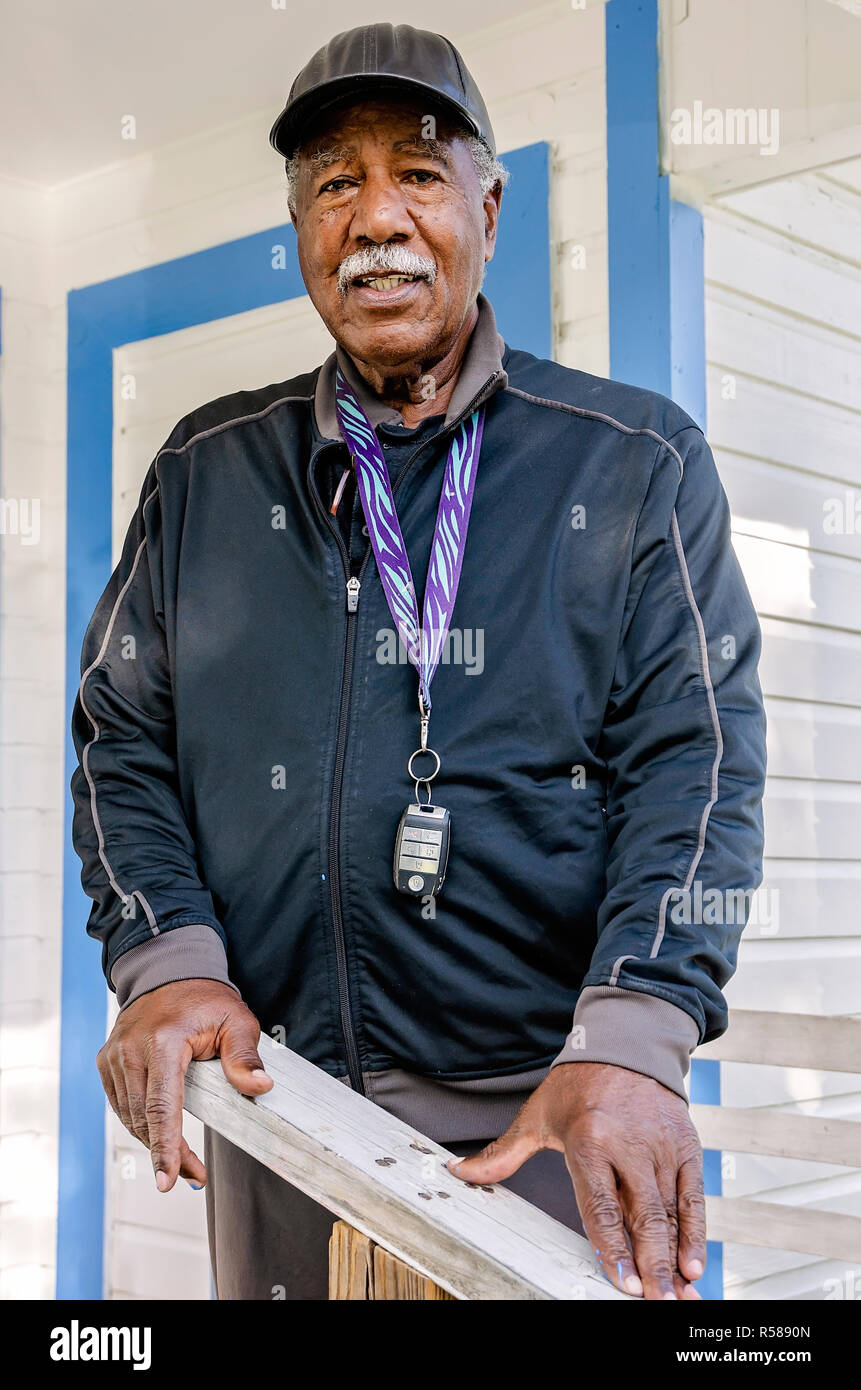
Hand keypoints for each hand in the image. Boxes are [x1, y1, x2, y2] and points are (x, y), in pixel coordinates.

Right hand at [97, 979, 272, 1192]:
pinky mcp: (107, 1062)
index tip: (168, 1179)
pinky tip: (158, 1135)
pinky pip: (121, 1104)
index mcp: (164, 1041)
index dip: (165, 1147)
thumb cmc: (205, 999)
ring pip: (130, 1116)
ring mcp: (115, 1056)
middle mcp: (132, 1049)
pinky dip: (139, 1124)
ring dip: (153, 1142)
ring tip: (180, 1162)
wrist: (169, 972)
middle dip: (167, 1153)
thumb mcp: (237, 1020)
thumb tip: (260, 1088)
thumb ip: (245, 1056)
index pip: (162, 1105)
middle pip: (144, 1118)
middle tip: (192, 1175)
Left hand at [447, 1061, 704, 1299]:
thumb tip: (461, 1173)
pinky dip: (696, 1232)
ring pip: (669, 1213)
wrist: (626, 1044)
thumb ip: (503, 1152)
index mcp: (588, 1140)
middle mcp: (628, 1145)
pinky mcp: (685, 1146)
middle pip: (641, 1216)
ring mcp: (660, 1147)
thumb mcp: (538, 1115)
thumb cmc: (578, 1085)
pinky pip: (693, 1197)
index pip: (601, 1205)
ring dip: (675, 1258)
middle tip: (656, 1301)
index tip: (624, 1283)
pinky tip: (694, 1264)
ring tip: (680, 1295)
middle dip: (652, 1265)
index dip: (613, 1248)